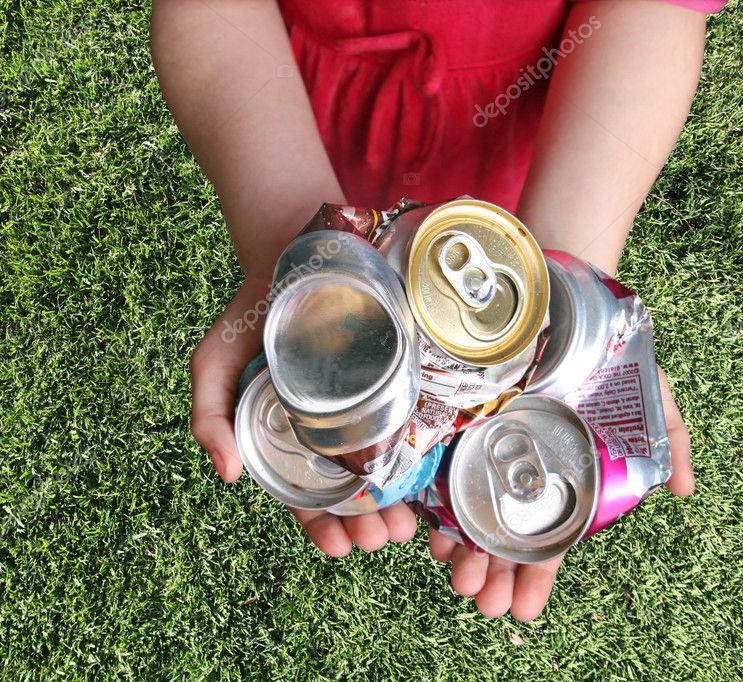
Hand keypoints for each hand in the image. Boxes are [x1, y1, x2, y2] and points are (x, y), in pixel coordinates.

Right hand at [190, 277, 418, 554]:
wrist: (293, 256)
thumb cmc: (251, 316)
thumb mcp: (214, 362)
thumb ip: (209, 415)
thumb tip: (227, 475)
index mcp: (286, 435)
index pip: (302, 492)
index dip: (318, 524)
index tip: (338, 547)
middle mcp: (326, 428)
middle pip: (349, 489)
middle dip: (364, 522)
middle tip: (381, 539)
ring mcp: (363, 405)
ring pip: (383, 467)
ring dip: (395, 503)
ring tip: (406, 526)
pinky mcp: (394, 380)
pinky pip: (409, 426)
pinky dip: (419, 460)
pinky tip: (429, 482)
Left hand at [426, 367, 693, 620]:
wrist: (560, 295)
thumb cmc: (604, 348)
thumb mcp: (647, 394)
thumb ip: (667, 440)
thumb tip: (688, 490)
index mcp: (558, 475)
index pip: (546, 536)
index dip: (534, 575)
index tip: (523, 610)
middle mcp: (516, 467)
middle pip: (499, 533)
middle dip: (491, 573)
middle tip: (481, 602)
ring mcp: (479, 446)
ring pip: (463, 510)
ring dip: (458, 550)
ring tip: (456, 577)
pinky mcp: (448, 421)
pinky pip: (432, 468)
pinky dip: (427, 503)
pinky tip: (425, 532)